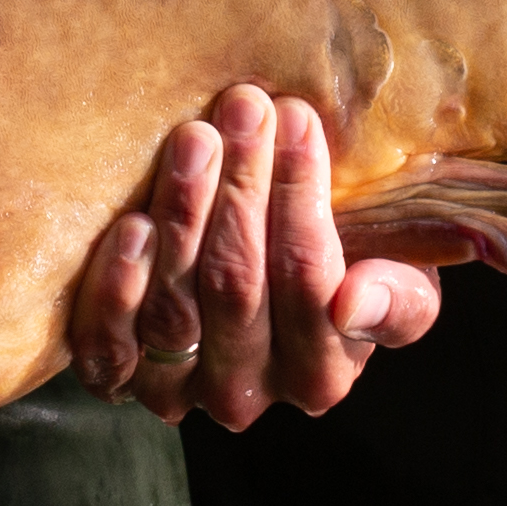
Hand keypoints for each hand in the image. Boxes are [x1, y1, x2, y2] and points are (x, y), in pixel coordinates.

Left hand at [68, 84, 441, 429]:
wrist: (259, 282)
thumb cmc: (339, 266)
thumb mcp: (396, 280)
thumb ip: (396, 297)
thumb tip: (353, 304)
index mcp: (320, 377)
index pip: (311, 284)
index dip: (303, 199)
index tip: (298, 120)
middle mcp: (246, 396)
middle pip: (237, 289)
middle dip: (242, 189)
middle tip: (243, 108)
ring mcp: (176, 392)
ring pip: (174, 308)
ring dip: (183, 215)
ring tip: (194, 139)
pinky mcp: (118, 377)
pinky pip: (109, 346)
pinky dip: (118, 288)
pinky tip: (132, 225)